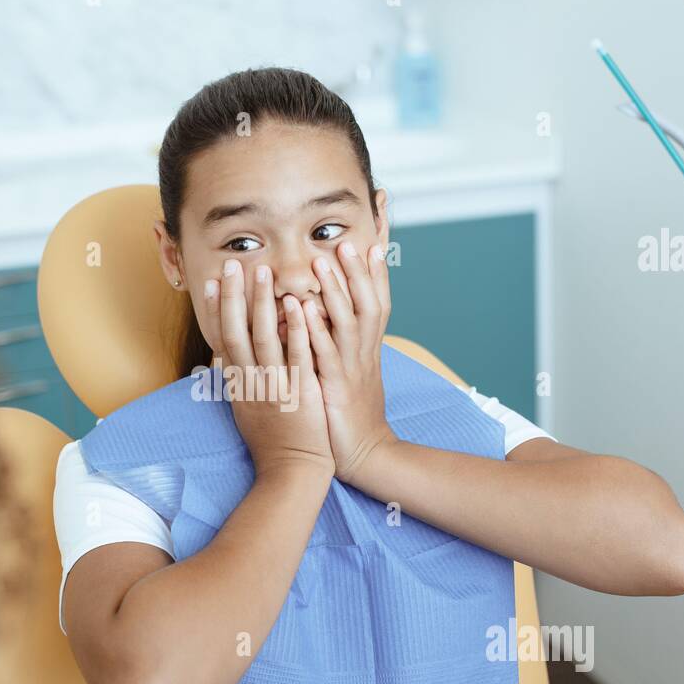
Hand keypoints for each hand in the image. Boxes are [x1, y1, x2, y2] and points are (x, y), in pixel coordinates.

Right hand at [206, 258, 333, 479]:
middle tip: (231, 265)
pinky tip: (299, 305)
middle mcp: (250, 383)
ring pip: (264, 339)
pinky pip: (297, 356)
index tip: (209, 282)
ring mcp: (274, 388)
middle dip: (232, 297)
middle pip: (236, 332)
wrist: (291, 474)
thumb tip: (224, 358)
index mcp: (237, 386)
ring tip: (262, 272)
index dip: (214, 310)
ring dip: (262, 303)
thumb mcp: (246, 412)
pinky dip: (297, 330)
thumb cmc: (272, 444)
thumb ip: (237, 382)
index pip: (221, 340)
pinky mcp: (299, 394)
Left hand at [302, 240, 397, 487]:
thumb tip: (328, 308)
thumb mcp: (351, 368)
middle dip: (359, 269)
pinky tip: (303, 311)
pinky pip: (326, 356)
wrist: (368, 455)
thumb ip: (343, 338)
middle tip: (346, 237)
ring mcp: (352, 369)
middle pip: (370, 301)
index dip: (377, 262)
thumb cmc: (351, 412)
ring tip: (323, 262)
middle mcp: (364, 351)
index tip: (380, 228)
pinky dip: (316, 331)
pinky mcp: (336, 390)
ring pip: (349, 322)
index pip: (378, 293)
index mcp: (367, 345)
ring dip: (337, 291)